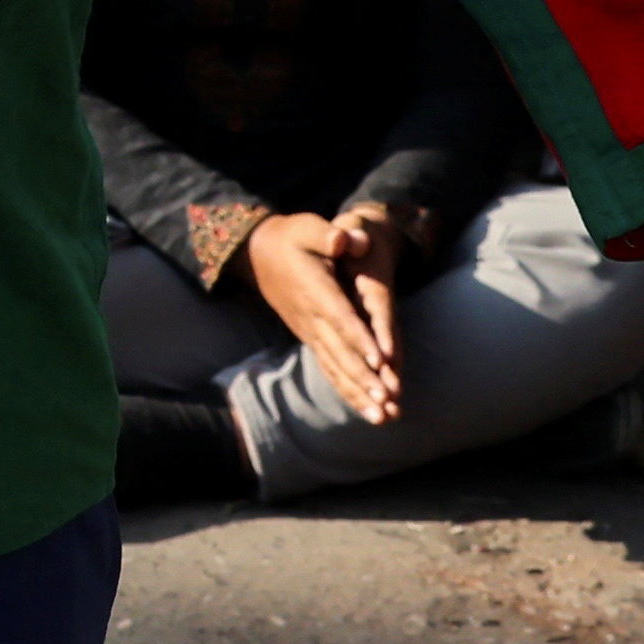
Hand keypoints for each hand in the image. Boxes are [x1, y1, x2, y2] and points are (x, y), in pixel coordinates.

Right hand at [245, 206, 403, 423]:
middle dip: (363, 379)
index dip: (358, 338)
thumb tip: (348, 241)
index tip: (379, 359)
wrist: (258, 254)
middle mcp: (311, 317)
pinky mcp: (311, 339)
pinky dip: (347, 390)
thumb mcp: (307, 226)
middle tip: (385, 403)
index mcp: (314, 289)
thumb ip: (329, 235)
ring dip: (358, 394)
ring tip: (382, 418)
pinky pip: (330, 368)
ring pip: (335, 367)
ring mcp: (309, 332)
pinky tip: (365, 410)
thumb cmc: (291, 236)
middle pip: (340, 352)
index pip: (339, 316)